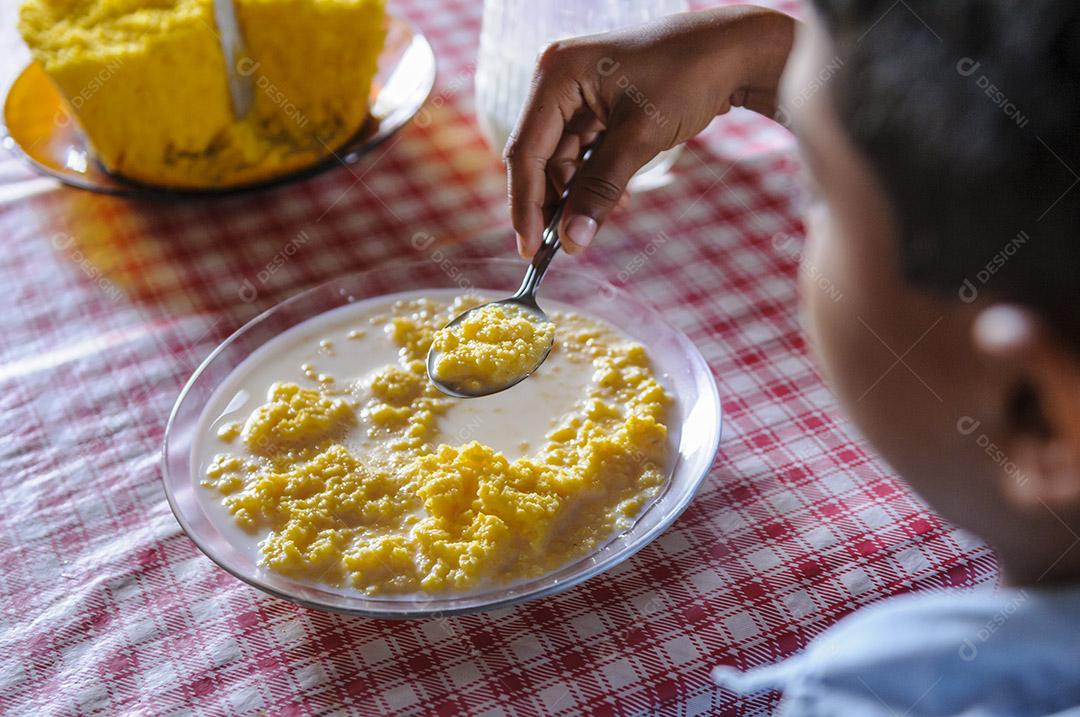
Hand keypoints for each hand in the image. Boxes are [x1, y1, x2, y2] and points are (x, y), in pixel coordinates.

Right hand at [504, 5, 795, 256]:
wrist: (733, 51)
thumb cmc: (687, 76)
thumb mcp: (639, 138)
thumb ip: (601, 189)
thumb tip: (572, 241)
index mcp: (557, 76)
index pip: (526, 151)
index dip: (525, 204)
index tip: (531, 249)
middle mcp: (558, 81)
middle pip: (540, 157)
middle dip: (553, 203)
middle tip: (564, 246)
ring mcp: (577, 93)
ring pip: (563, 159)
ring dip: (578, 194)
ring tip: (597, 223)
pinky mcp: (598, 106)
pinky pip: (585, 153)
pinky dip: (595, 179)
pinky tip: (613, 202)